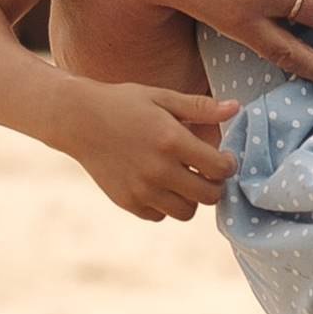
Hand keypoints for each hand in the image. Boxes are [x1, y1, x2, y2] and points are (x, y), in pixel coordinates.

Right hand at [51, 80, 238, 223]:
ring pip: (186, 212)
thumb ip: (200, 108)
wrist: (77, 119)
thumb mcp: (161, 97)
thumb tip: (236, 108)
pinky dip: (164, 205)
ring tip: (183, 179)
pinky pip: (160, 215)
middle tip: (207, 173)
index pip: (219, 168)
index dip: (228, 165)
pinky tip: (159, 185)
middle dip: (214, 185)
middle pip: (208, 196)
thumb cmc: (123, 103)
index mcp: (171, 141)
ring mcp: (141, 189)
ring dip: (190, 198)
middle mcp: (158, 169)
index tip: (223, 159)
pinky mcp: (127, 202)